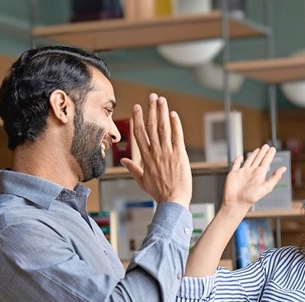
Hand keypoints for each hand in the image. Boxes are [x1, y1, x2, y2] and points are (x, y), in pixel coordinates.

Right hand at [120, 93, 191, 207]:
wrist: (173, 201)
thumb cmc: (159, 192)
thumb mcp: (142, 181)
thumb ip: (133, 169)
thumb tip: (124, 161)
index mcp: (145, 157)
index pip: (139, 134)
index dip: (137, 118)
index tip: (137, 107)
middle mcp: (155, 152)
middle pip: (151, 126)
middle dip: (151, 109)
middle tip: (152, 96)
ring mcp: (167, 152)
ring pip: (163, 128)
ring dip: (162, 112)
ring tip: (161, 99)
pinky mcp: (180, 155)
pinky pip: (177, 136)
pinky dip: (175, 124)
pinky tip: (173, 114)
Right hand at [221, 144, 286, 214]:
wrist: (236, 202)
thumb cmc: (251, 197)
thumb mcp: (266, 187)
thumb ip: (275, 177)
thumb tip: (284, 168)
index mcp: (259, 174)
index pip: (266, 161)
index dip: (269, 155)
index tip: (273, 148)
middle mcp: (251, 172)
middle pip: (258, 159)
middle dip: (263, 152)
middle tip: (267, 146)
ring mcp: (242, 172)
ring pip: (249, 160)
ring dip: (253, 154)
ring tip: (258, 149)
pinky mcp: (233, 173)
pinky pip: (236, 164)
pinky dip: (238, 160)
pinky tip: (240, 157)